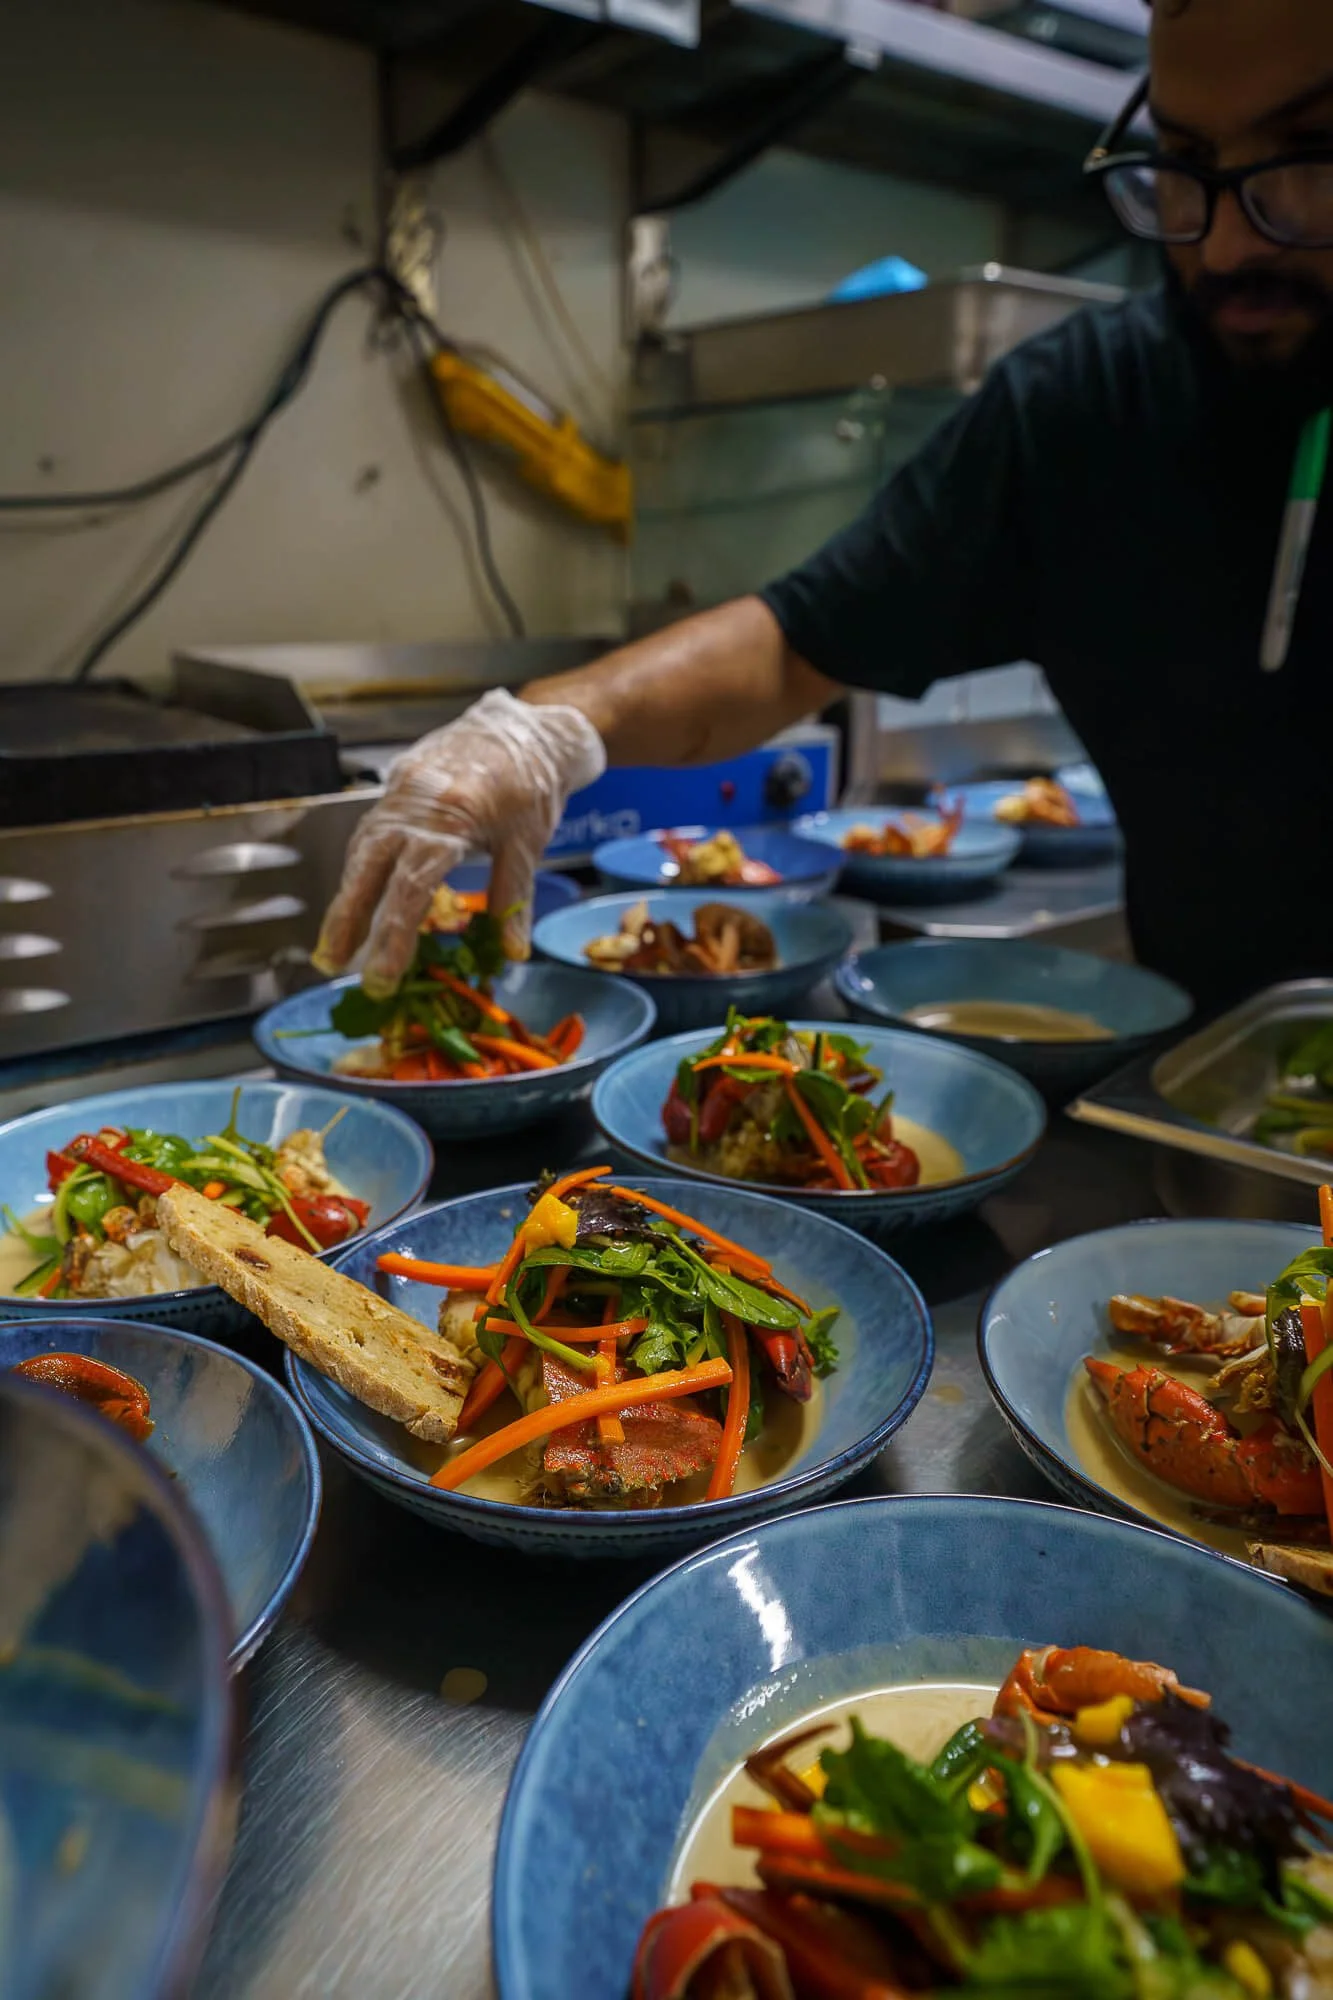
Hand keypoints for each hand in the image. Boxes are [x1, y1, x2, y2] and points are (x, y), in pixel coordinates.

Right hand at [313, 689, 604, 995]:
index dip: (393, 936)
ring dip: (347, 896)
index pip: (412, 888)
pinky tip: (357, 895)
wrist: (528, 728)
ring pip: (362, 849)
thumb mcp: (528, 844)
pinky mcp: (396, 787)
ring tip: (336, 941)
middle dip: (346, 919)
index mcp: (452, 819)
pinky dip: (361, 867)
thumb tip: (511, 952)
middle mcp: (415, 804)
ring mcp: (400, 793)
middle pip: (368, 868)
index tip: (381, 975)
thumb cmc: (533, 784)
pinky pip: (370, 832)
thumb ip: (513, 899)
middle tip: (331, 963)